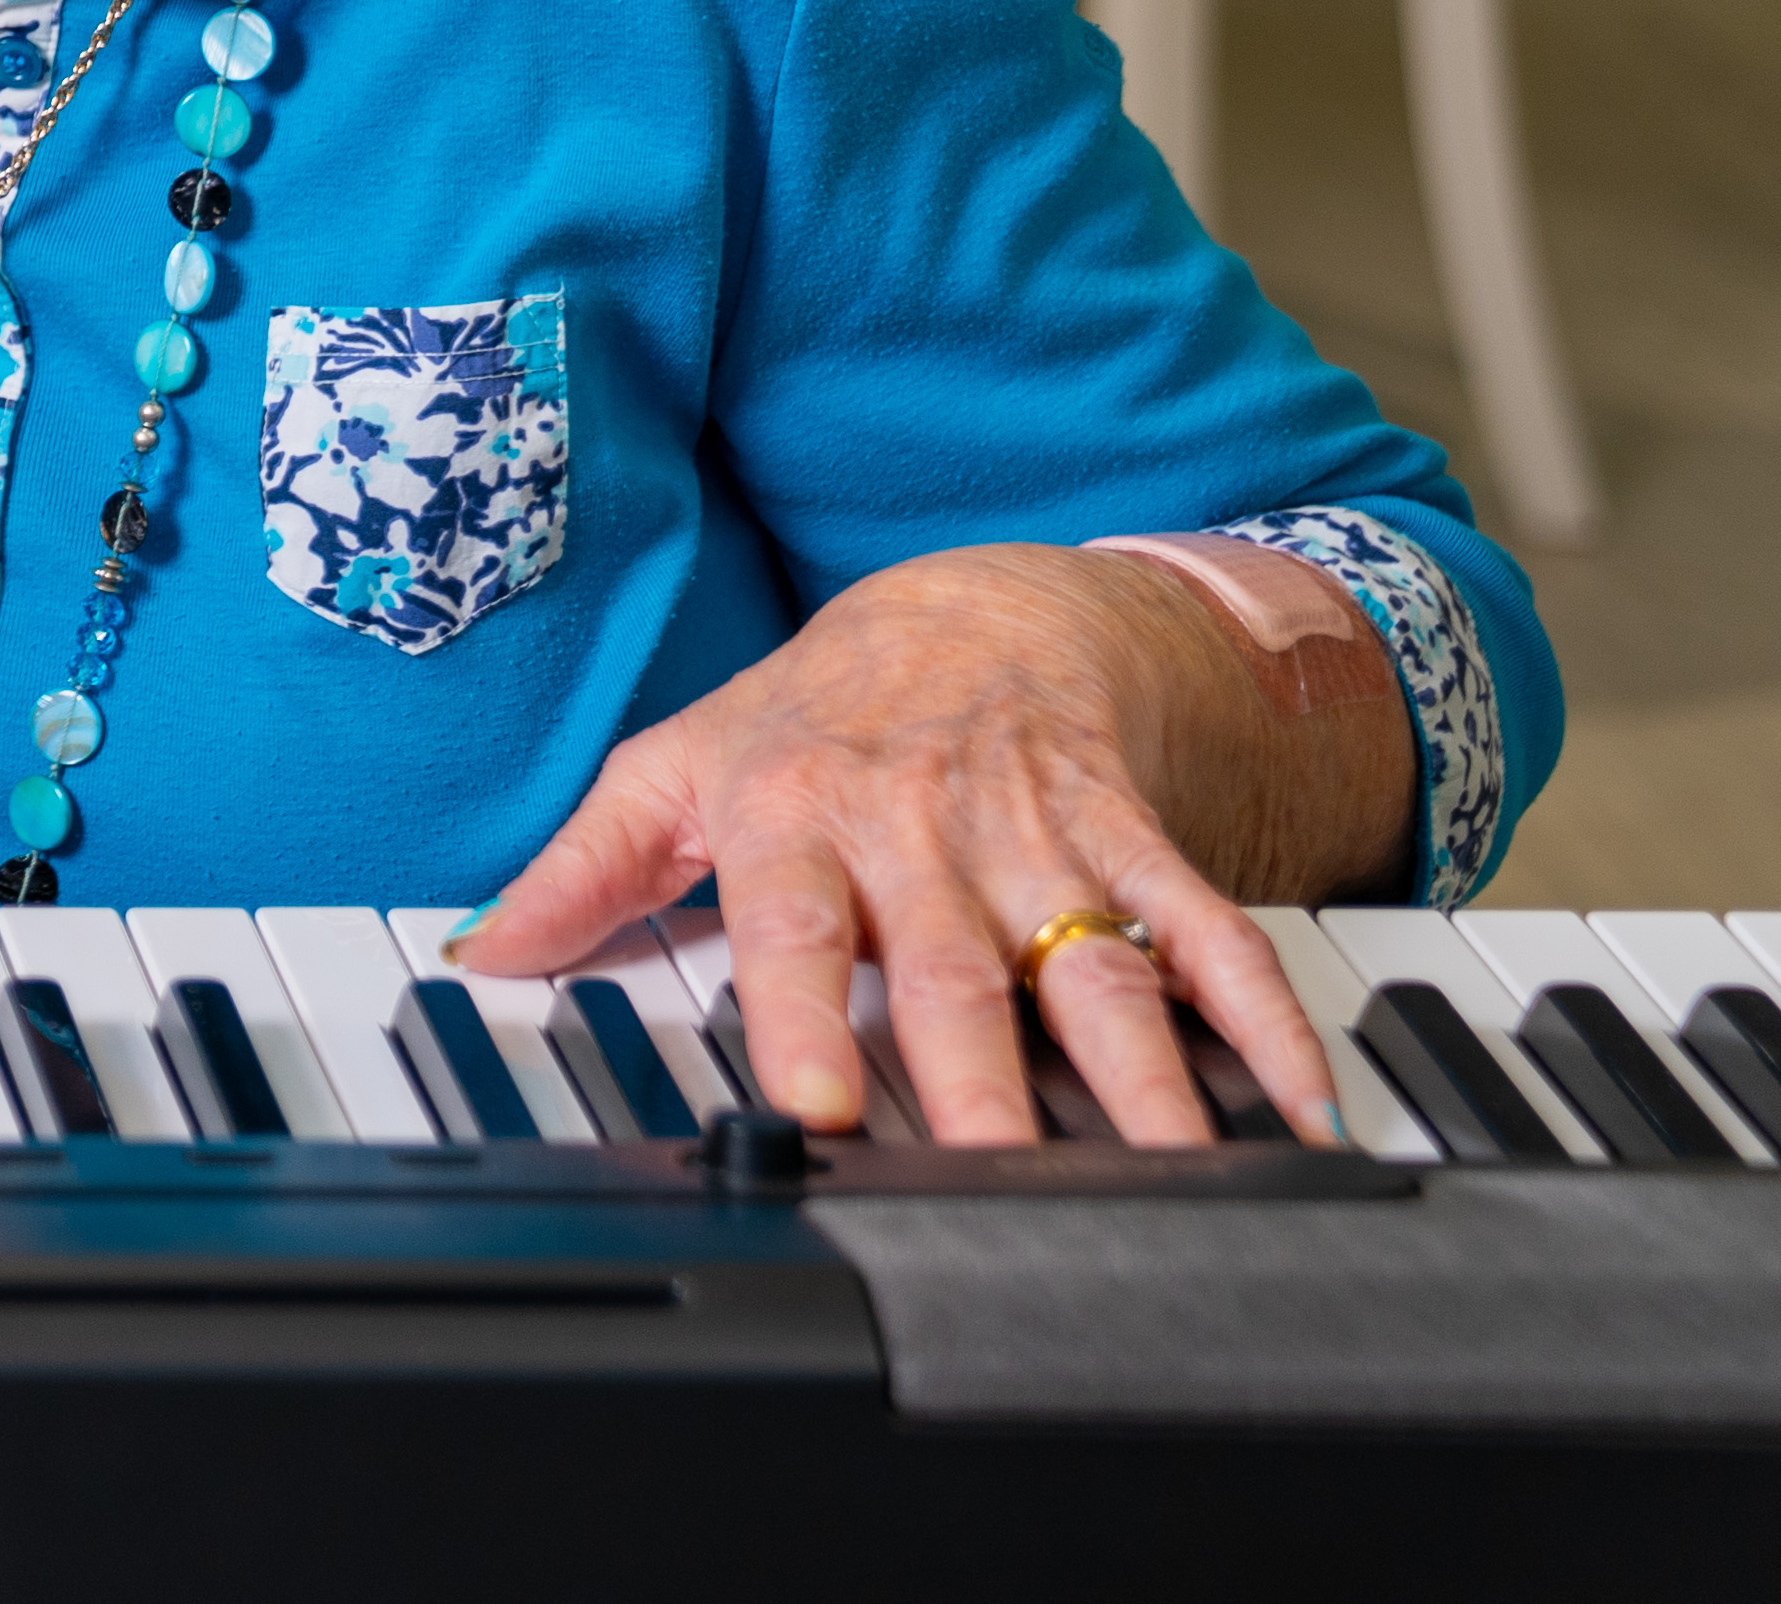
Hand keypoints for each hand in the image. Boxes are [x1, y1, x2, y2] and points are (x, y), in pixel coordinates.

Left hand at [450, 543, 1405, 1149]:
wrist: (979, 601)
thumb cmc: (810, 710)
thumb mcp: (675, 767)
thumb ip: (581, 870)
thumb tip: (476, 953)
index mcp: (797, 818)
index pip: (793, 928)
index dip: (801, 1014)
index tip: (823, 1104)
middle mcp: (923, 832)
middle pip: (958, 972)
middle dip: (987, 1080)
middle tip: (1010, 1179)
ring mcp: (1041, 839)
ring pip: (1094, 966)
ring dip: (1142, 1075)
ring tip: (1177, 1169)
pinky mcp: (1138, 839)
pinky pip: (1210, 932)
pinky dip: (1265, 1016)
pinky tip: (1304, 1107)